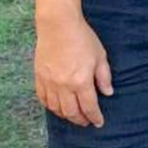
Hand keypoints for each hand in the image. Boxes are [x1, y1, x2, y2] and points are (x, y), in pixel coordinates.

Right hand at [34, 12, 112, 126]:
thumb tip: (108, 93)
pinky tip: (57, 107)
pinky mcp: (39, 78)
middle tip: (87, 122)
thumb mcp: (100, 56)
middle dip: (80, 120)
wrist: (58, 25)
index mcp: (81, 81)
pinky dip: (51, 107)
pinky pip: (43, 99)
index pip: (89, 106)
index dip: (95, 117)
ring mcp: (49, 83)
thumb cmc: (82, 38)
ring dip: (66, 115)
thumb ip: (104, 77)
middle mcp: (63, 86)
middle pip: (71, 112)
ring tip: (73, 116)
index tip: (99, 122)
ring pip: (56, 109)